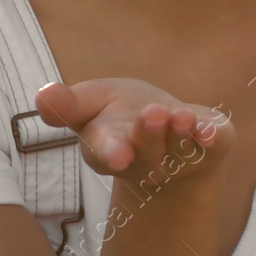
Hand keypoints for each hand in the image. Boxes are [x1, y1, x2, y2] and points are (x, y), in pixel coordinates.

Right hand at [35, 78, 233, 180]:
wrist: (169, 126)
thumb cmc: (122, 114)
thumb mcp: (92, 103)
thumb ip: (68, 104)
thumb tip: (42, 95)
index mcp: (110, 149)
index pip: (107, 154)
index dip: (111, 153)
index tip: (117, 155)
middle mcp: (145, 160)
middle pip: (147, 152)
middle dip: (149, 135)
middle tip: (152, 115)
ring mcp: (180, 158)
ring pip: (179, 150)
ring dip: (180, 134)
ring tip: (180, 116)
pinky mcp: (211, 148)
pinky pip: (213, 146)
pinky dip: (212, 138)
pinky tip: (211, 129)